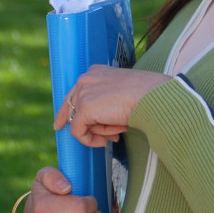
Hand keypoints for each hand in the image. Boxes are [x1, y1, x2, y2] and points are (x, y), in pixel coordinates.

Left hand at [54, 65, 171, 147]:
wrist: (153, 96)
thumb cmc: (147, 95)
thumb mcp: (123, 93)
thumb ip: (106, 103)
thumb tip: (98, 124)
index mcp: (96, 72)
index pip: (74, 92)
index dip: (66, 111)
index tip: (59, 124)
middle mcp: (85, 79)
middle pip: (73, 108)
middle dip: (86, 126)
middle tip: (100, 140)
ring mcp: (83, 93)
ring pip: (80, 122)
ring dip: (99, 131)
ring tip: (119, 131)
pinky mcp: (84, 109)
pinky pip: (79, 132)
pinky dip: (91, 140)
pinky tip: (108, 140)